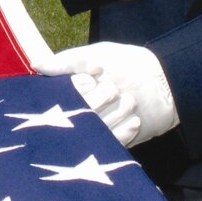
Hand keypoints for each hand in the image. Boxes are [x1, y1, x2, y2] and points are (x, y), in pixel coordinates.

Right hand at [40, 41, 177, 142]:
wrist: (165, 80)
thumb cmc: (128, 62)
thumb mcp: (97, 55)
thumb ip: (68, 61)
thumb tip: (36, 64)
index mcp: (71, 91)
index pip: (61, 96)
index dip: (75, 89)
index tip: (91, 80)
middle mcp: (81, 112)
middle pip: (77, 114)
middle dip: (96, 101)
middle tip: (112, 89)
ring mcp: (97, 129)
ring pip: (94, 131)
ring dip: (113, 116)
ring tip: (130, 100)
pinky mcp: (113, 143)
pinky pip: (110, 145)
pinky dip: (122, 134)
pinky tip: (135, 121)